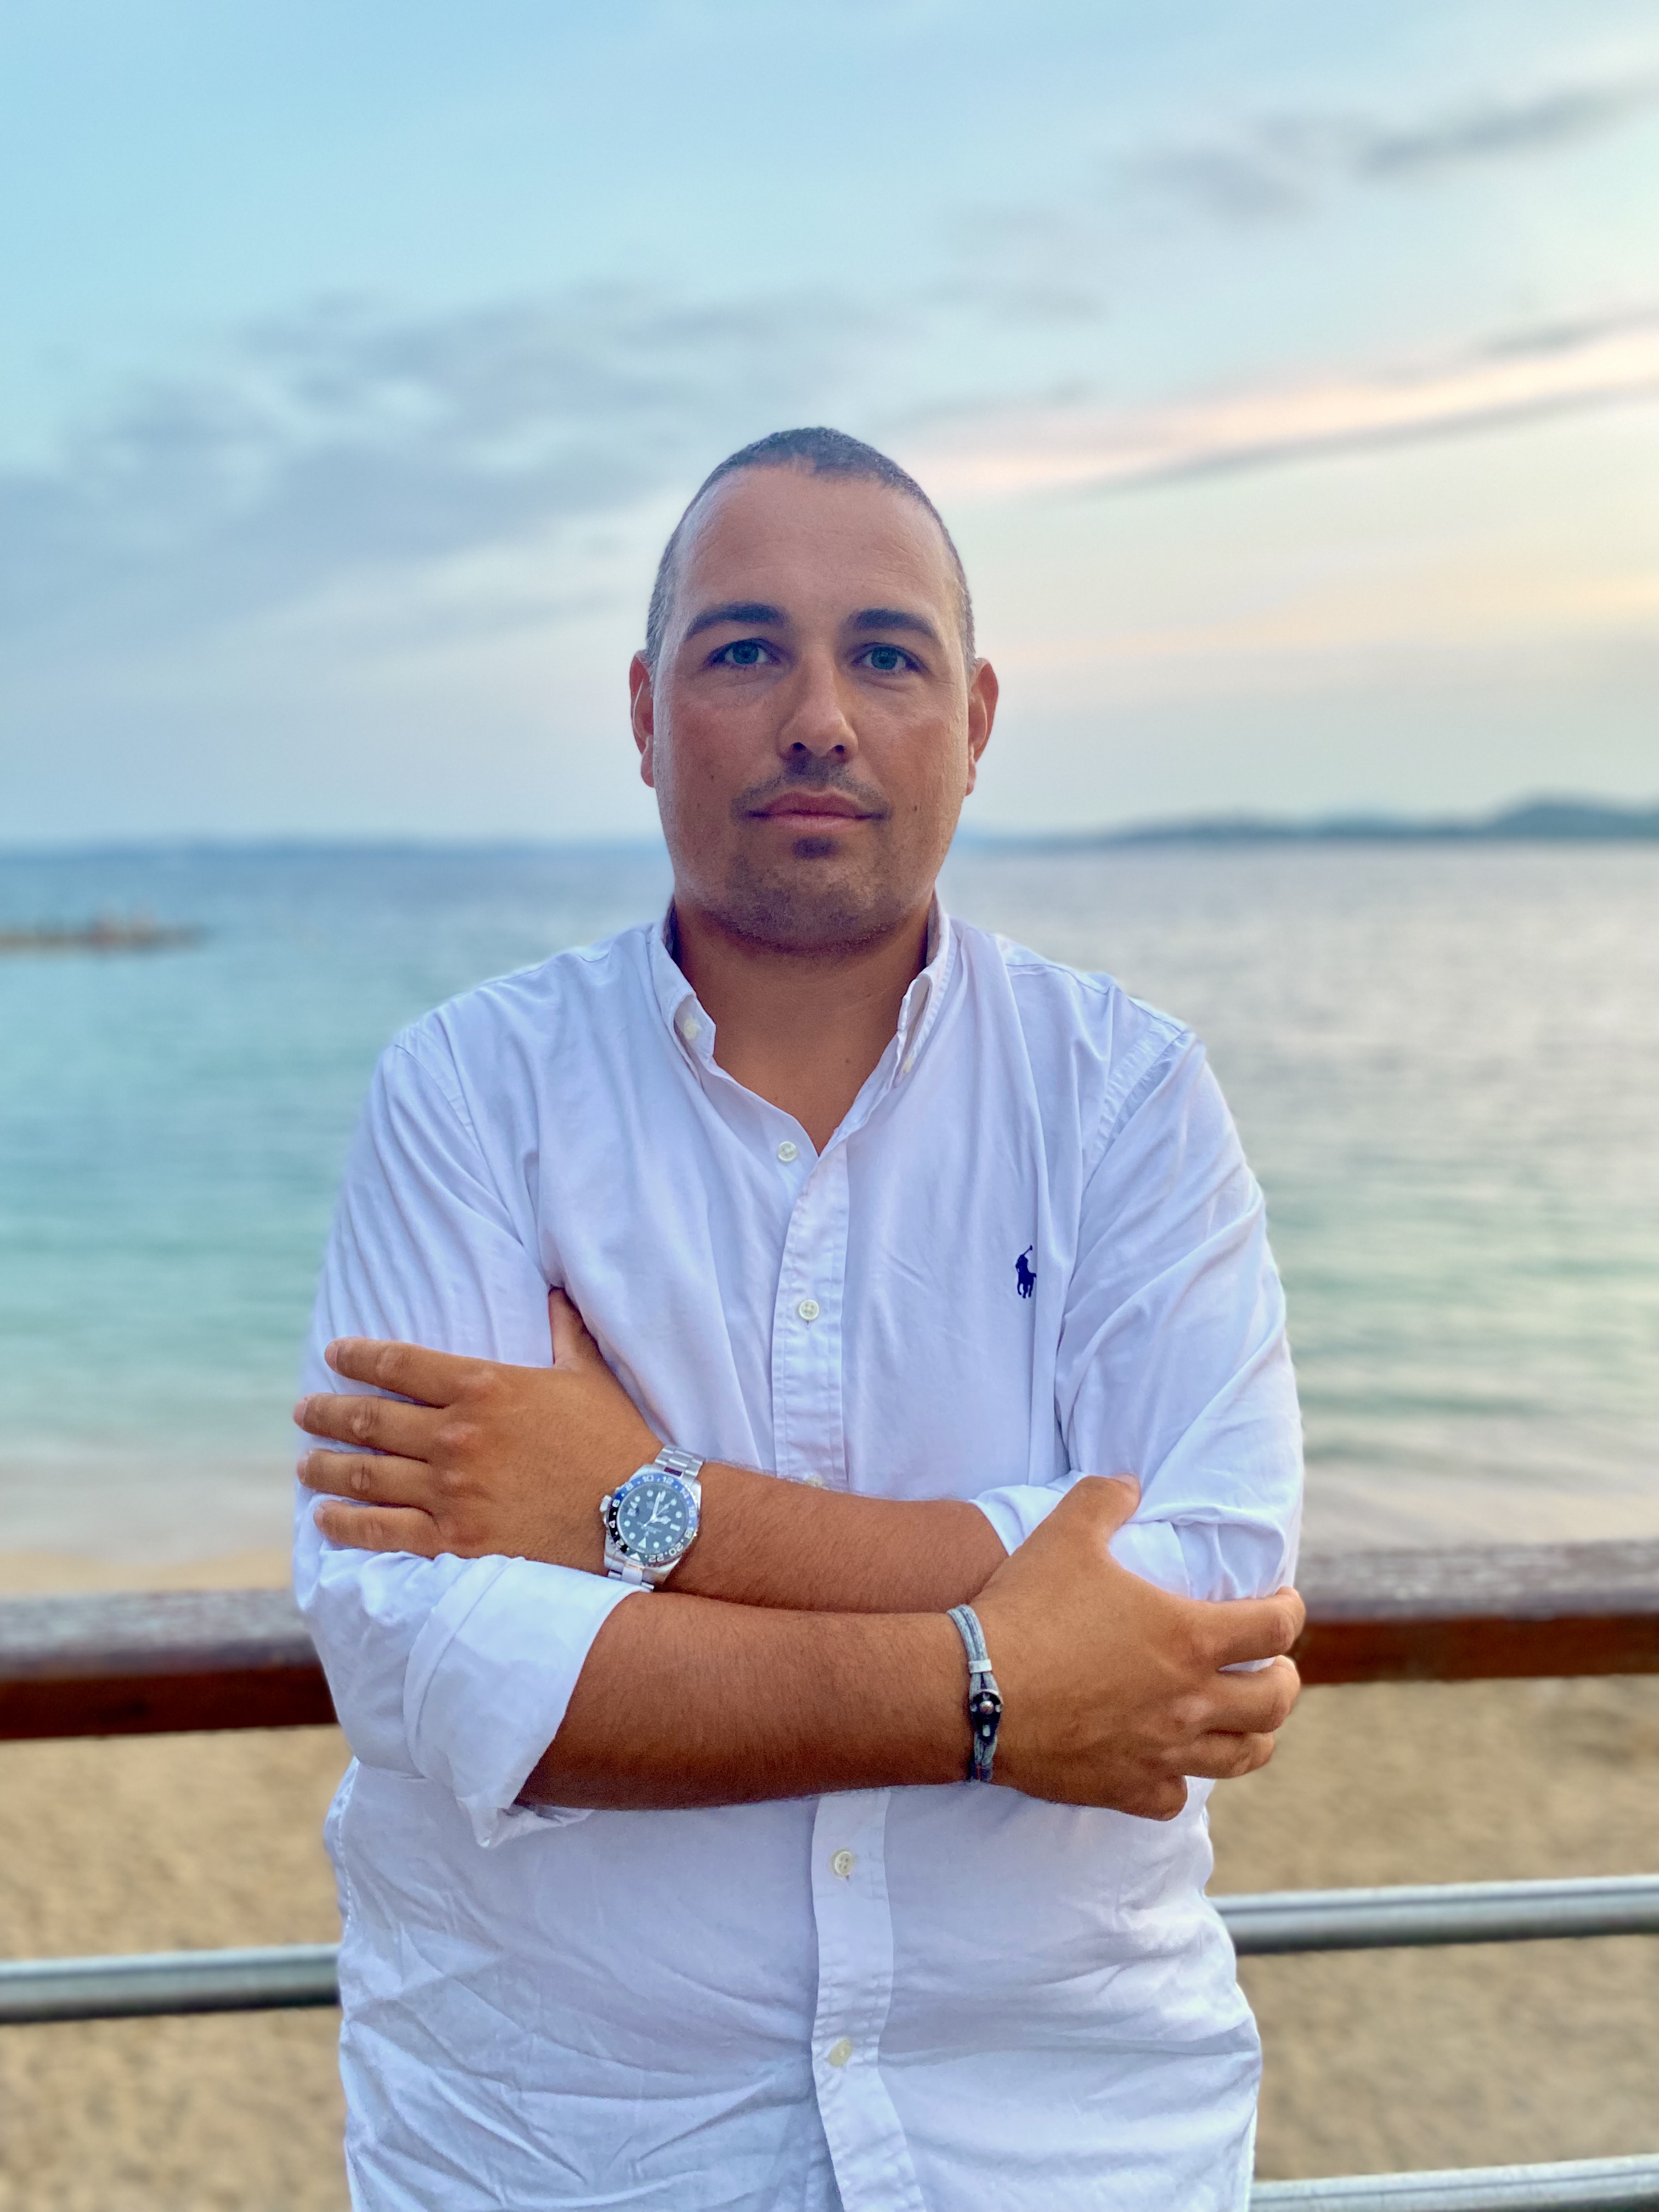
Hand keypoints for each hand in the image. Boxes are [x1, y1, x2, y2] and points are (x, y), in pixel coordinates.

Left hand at [296, 1291, 659, 1569]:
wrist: (640, 1515)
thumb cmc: (616, 1441)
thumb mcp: (587, 1376)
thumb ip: (563, 1332)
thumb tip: (554, 1292)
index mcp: (485, 1387)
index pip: (400, 1365)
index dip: (359, 1358)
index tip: (335, 1356)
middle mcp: (457, 1436)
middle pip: (370, 1420)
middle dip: (328, 1412)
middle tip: (305, 1411)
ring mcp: (451, 1492)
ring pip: (365, 1475)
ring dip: (326, 1467)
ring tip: (305, 1463)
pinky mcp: (455, 1542)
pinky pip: (382, 1531)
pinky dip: (346, 1524)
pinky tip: (326, 1518)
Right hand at [973, 1476, 1302, 1818]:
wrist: (975, 1691)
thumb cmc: (1028, 1608)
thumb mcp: (1066, 1534)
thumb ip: (1104, 1499)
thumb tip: (1128, 1482)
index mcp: (1189, 1638)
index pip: (1275, 1629)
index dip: (1289, 1611)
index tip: (1281, 1603)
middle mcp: (1190, 1701)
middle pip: (1274, 1703)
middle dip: (1285, 1682)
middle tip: (1272, 1667)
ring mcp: (1162, 1751)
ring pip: (1241, 1757)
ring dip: (1253, 1736)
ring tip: (1245, 1721)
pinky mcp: (1125, 1788)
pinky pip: (1175, 1799)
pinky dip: (1181, 1782)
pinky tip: (1170, 1765)